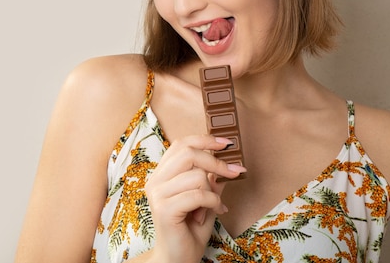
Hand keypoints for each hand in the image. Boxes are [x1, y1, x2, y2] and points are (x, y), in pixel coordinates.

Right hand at [144, 135, 245, 262]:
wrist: (176, 260)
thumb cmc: (188, 232)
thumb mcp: (204, 202)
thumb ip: (209, 183)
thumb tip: (222, 165)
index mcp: (161, 175)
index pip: (181, 145)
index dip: (205, 139)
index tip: (227, 144)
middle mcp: (155, 182)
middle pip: (188, 153)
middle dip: (216, 162)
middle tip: (234, 173)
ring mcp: (157, 194)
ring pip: (196, 176)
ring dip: (213, 191)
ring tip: (215, 206)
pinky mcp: (164, 209)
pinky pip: (198, 195)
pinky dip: (212, 203)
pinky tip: (214, 212)